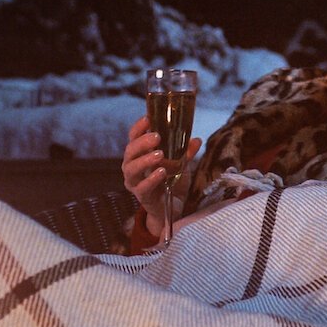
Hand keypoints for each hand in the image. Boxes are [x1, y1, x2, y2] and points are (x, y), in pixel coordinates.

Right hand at [121, 116, 201, 236]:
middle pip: (130, 151)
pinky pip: (142, 187)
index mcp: (139, 155)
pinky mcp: (141, 196)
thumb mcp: (181, 165)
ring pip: (132, 169)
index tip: (148, 118)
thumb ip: (186, 153)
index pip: (133, 137)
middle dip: (142, 142)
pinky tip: (161, 172)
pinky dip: (151, 179)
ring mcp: (134, 182)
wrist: (171, 208)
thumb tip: (196, 140)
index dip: (138, 127)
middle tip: (157, 137)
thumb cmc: (171, 182)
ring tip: (160, 154)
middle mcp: (132, 166)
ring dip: (145, 160)